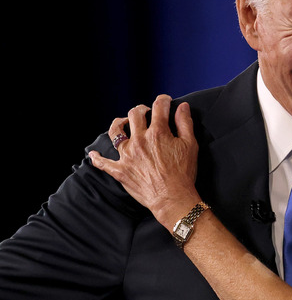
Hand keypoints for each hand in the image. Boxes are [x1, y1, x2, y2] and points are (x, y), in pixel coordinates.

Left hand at [90, 94, 200, 228]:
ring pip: (116, 132)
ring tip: (124, 122)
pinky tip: (93, 154)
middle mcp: (139, 140)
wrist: (172, 198)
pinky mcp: (120, 170)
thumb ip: (185, 123)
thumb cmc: (183, 173)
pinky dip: (97, 158)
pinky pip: (103, 163)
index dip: (163, 100)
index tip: (165, 101)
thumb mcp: (190, 145)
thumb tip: (182, 106)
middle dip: (141, 109)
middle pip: (135, 115)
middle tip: (146, 112)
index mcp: (158, 133)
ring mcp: (127, 155)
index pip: (158, 107)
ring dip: (119, 123)